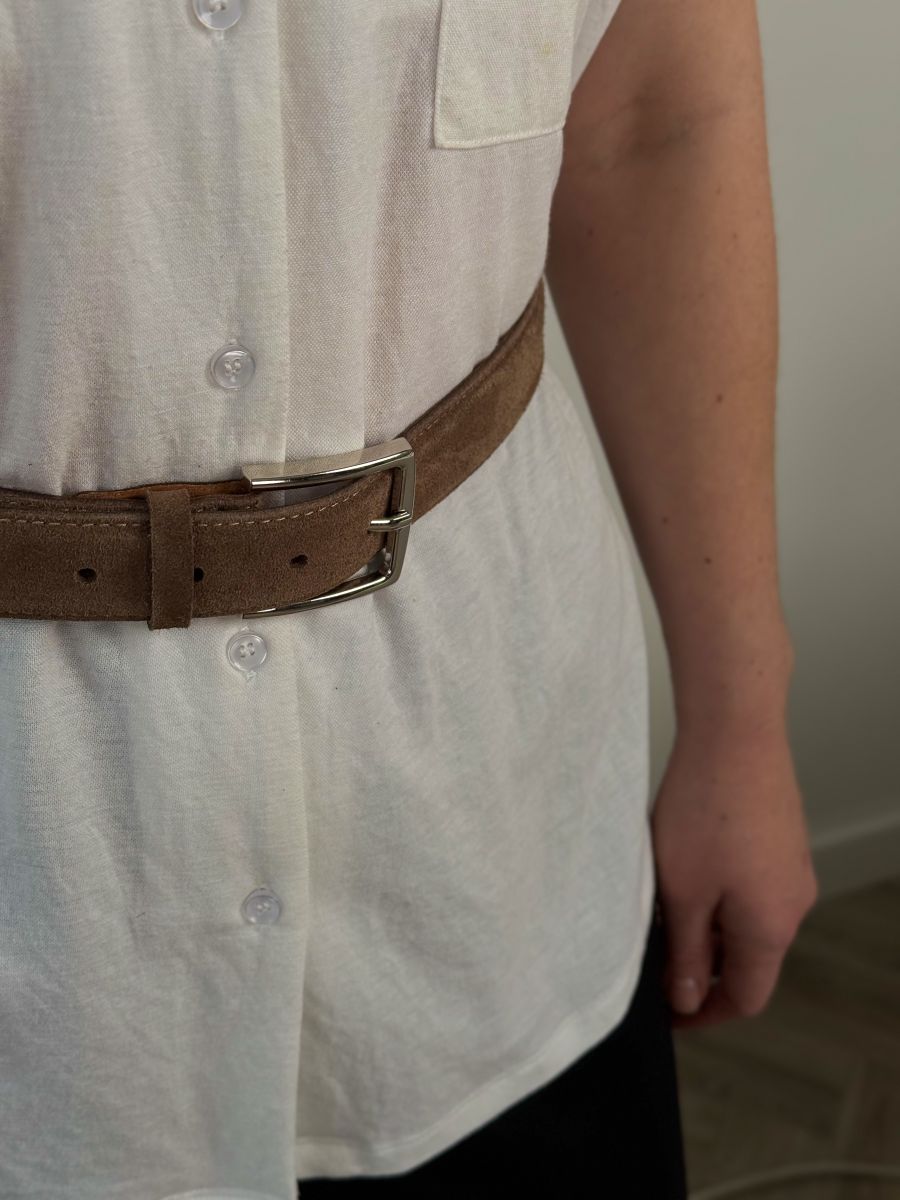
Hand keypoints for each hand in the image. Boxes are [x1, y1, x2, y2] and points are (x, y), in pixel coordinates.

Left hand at [650, 722, 818, 1030]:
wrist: (736, 733)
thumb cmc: (705, 810)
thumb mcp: (681, 892)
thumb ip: (684, 953)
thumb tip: (688, 999)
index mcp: (771, 929)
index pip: (747, 997)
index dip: (705, 1013)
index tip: (668, 1013)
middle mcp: (792, 905)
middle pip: (748, 959)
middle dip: (699, 965)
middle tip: (651, 952)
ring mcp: (790, 869)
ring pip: (746, 920)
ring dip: (706, 925)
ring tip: (659, 902)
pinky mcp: (780, 841)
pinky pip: (751, 887)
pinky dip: (717, 893)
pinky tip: (681, 867)